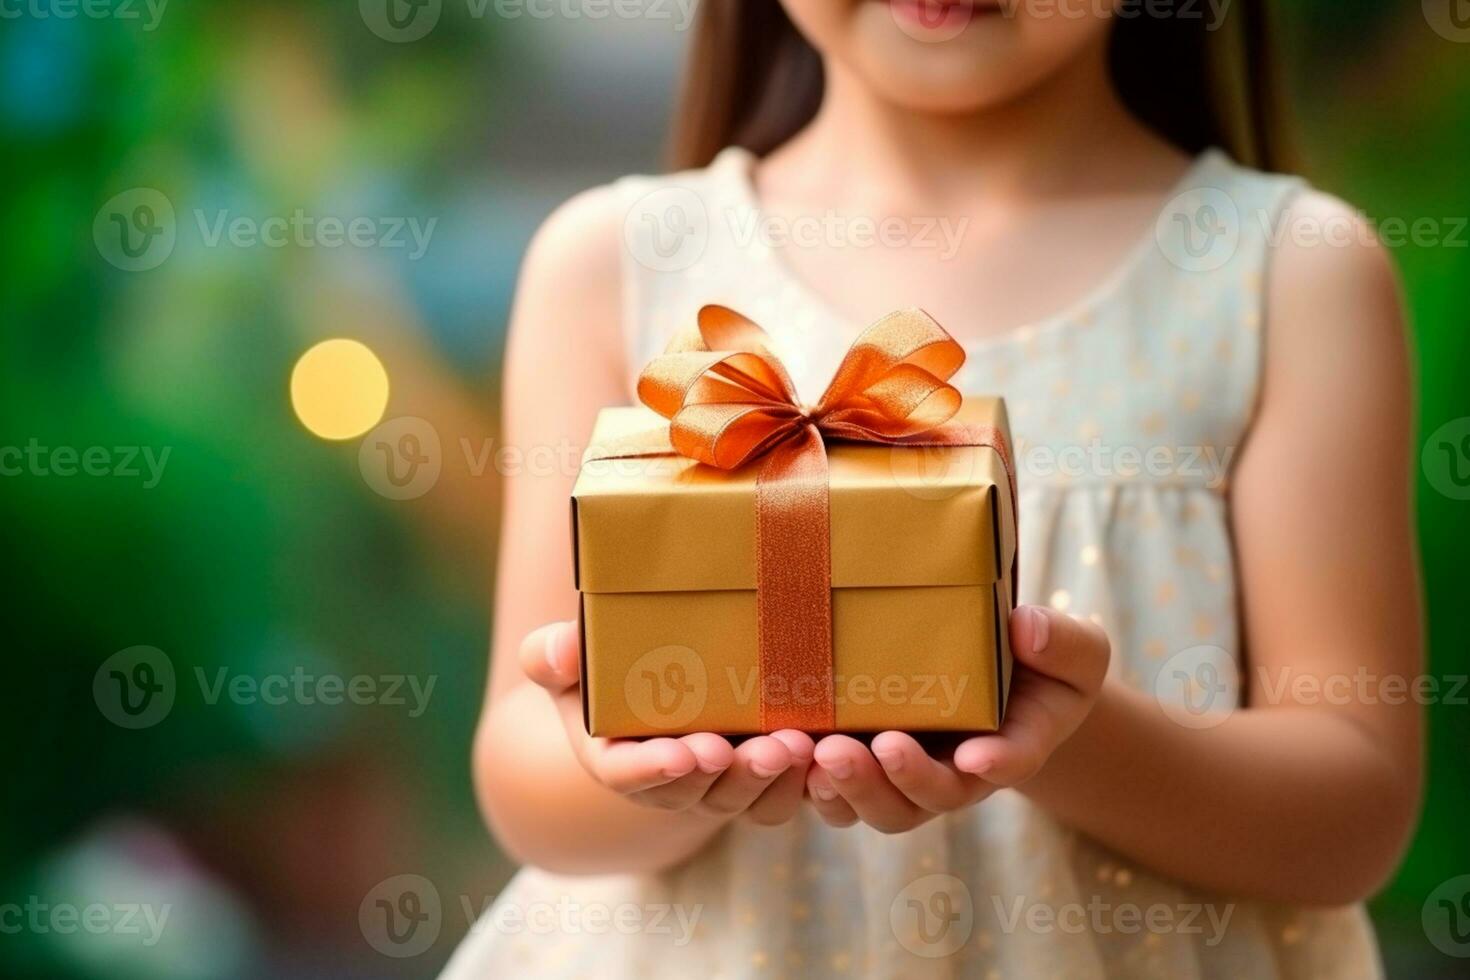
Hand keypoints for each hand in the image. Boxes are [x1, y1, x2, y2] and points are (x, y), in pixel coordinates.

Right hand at [519, 621, 814, 824]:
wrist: (649, 677)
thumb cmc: (600, 667)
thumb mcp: (568, 659)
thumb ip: (551, 655)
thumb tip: (558, 652)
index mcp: (615, 756)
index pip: (628, 774)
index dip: (654, 768)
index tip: (683, 754)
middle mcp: (668, 781)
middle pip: (695, 792)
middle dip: (724, 775)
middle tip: (748, 750)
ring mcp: (716, 785)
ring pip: (745, 800)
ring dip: (768, 779)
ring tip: (793, 747)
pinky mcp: (757, 778)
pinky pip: (781, 797)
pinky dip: (803, 783)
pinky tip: (824, 753)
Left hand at [806, 605, 1109, 831]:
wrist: (998, 675)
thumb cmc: (1041, 662)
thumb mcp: (1073, 649)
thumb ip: (1062, 643)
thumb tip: (1027, 628)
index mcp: (1014, 745)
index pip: (1010, 761)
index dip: (998, 763)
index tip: (979, 756)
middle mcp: (959, 773)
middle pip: (932, 798)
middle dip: (906, 780)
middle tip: (883, 746)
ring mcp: (908, 773)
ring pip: (882, 806)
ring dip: (854, 788)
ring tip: (829, 754)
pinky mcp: (865, 763)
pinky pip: (838, 794)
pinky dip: (817, 786)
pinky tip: (797, 754)